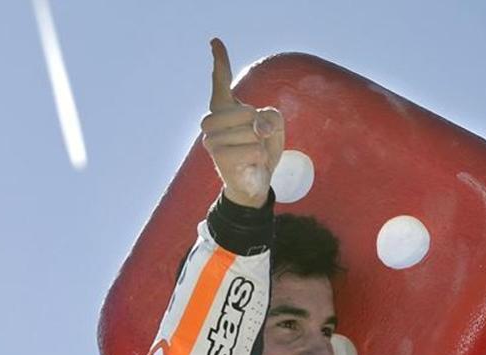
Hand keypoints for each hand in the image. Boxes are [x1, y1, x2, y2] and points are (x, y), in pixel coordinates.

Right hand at [201, 38, 283, 207]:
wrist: (255, 182)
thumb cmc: (261, 150)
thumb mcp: (275, 126)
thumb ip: (272, 116)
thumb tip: (258, 128)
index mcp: (224, 109)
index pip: (221, 81)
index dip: (220, 61)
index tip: (215, 41)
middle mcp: (211, 121)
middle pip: (248, 111)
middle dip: (260, 126)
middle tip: (256, 140)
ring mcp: (211, 139)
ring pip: (252, 131)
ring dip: (261, 144)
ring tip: (252, 153)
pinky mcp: (219, 156)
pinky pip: (254, 149)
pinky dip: (260, 157)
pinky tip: (250, 163)